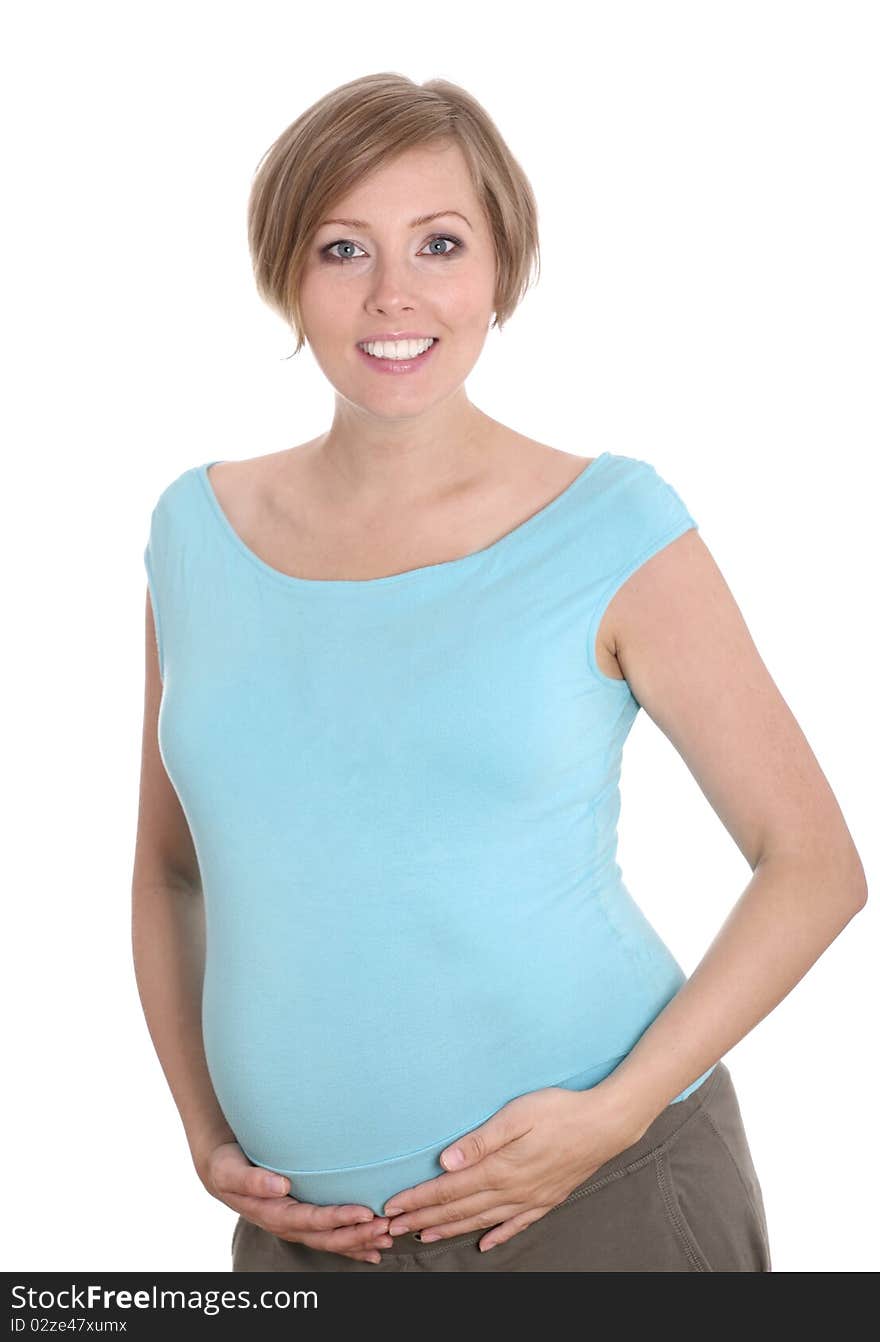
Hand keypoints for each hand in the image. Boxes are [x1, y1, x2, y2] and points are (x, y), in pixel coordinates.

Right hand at [196, 1140, 392, 1262]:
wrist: (222, 1173)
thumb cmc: (227, 1167)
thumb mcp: (231, 1171)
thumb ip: (253, 1180)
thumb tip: (281, 1185)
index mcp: (273, 1213)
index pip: (311, 1220)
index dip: (338, 1219)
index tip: (365, 1212)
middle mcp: (287, 1224)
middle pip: (326, 1236)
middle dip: (357, 1234)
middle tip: (386, 1228)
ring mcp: (296, 1226)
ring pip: (331, 1240)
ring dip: (359, 1242)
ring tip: (386, 1239)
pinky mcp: (302, 1221)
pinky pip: (328, 1238)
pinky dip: (352, 1246)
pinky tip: (373, 1251)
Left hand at [382, 1083, 640, 1252]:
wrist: (606, 1124)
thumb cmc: (559, 1111)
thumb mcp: (517, 1115)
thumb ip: (480, 1140)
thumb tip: (446, 1162)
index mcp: (500, 1168)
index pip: (449, 1189)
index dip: (419, 1199)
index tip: (392, 1208)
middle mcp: (512, 1190)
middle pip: (459, 1209)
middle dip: (424, 1218)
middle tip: (394, 1230)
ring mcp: (530, 1198)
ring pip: (482, 1220)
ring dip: (451, 1228)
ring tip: (425, 1235)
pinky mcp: (547, 1199)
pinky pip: (516, 1224)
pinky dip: (497, 1235)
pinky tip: (485, 1244)